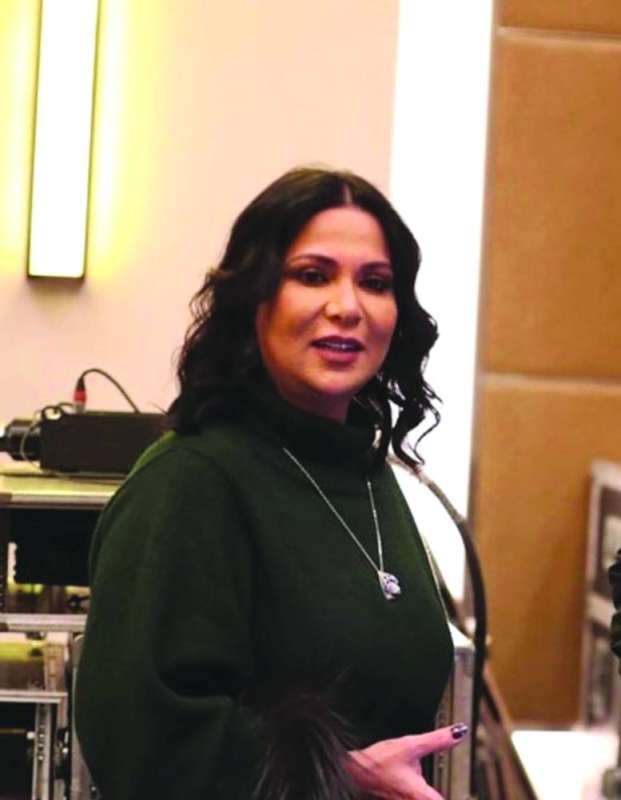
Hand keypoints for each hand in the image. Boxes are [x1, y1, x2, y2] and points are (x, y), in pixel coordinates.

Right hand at [347, 723, 468, 799]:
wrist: (353, 771)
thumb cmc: (378, 762)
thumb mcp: (410, 745)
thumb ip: (437, 740)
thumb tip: (458, 732)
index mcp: (422, 796)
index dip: (464, 797)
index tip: (474, 793)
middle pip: (439, 799)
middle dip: (444, 791)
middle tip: (464, 789)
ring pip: (429, 797)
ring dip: (435, 791)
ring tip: (437, 784)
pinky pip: (417, 797)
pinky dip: (425, 792)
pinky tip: (420, 785)